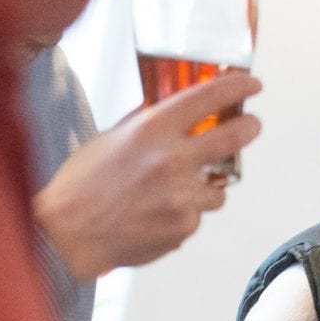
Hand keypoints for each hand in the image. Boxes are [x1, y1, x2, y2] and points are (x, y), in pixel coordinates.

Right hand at [33, 73, 262, 280]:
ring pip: (218, 188)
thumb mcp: (111, 139)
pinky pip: (196, 216)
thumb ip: (147, 126)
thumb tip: (173, 115)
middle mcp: (172, 159)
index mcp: (151, 129)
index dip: (237, 88)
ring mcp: (182, 195)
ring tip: (172, 194)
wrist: (68, 235)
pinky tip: (155, 216)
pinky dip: (182, 216)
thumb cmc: (80, 187)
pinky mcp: (184, 226)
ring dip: (203, 188)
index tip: (251, 85)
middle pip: (234, 136)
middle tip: (251, 126)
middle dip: (249, 128)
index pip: (208, 98)